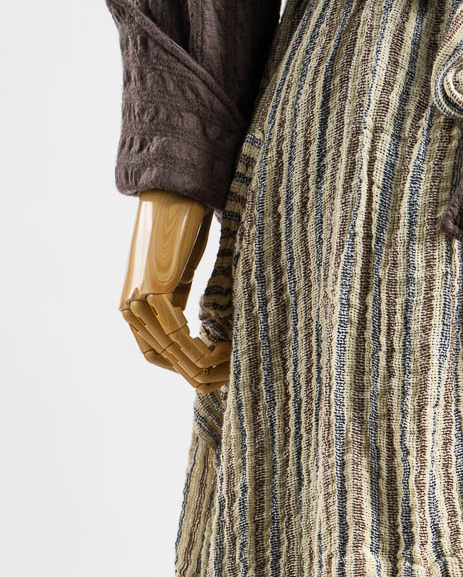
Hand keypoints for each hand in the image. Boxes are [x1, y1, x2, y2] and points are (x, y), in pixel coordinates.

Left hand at [117, 190, 230, 390]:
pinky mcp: (153, 292)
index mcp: (133, 307)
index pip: (152, 352)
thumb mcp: (176, 279)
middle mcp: (130, 308)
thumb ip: (175, 302)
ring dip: (193, 361)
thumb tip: (190, 326)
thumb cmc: (180, 234)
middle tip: (215, 377)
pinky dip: (193, 344)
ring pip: (166, 348)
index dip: (179, 364)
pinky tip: (212, 347)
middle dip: (187, 369)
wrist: (172, 200)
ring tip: (218, 367)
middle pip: (157, 355)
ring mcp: (139, 301)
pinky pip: (174, 332)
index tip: (204, 368)